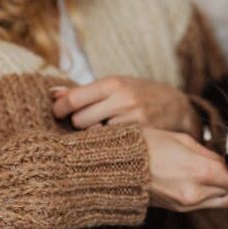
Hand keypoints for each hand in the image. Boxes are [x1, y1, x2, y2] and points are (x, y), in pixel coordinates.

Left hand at [51, 76, 200, 137]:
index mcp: (113, 83)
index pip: (74, 99)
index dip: (60, 109)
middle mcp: (123, 100)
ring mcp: (134, 119)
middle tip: (84, 122)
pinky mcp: (142, 136)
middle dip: (77, 123)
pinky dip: (108, 144)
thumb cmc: (138, 93)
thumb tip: (52, 94)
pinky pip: (112, 144)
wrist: (176, 106)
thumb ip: (83, 91)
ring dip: (92, 135)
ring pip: (94, 135)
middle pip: (80, 120)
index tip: (58, 113)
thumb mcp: (114, 85)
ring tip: (100, 130)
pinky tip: (113, 140)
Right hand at [141, 128, 227, 211]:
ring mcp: (187, 203)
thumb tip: (223, 161)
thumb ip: (207, 154)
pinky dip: (223, 196)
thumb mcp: (181, 140)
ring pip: (224, 201)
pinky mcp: (179, 208)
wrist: (115, 168)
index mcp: (200, 171)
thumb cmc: (146, 144)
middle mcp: (197, 192)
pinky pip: (209, 203)